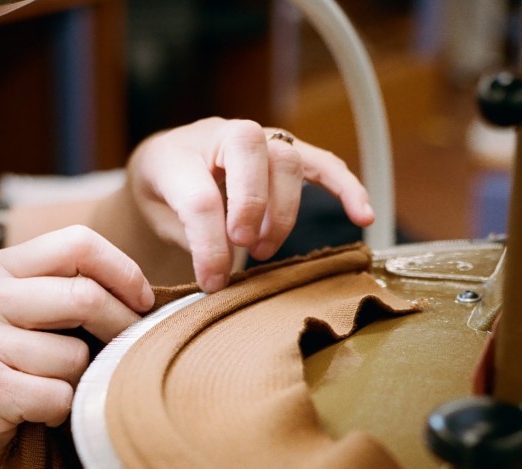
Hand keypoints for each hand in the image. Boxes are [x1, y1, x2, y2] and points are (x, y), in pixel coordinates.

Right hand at [0, 225, 152, 468]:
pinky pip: (59, 395)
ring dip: (81, 380)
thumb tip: (145, 297)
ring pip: (75, 355)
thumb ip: (62, 296)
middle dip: (122, 328)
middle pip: (86, 297)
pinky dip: (62, 411)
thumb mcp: (17, 317)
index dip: (124, 271)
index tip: (144, 302)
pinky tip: (39, 413)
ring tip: (54, 388)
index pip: (78, 242)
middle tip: (128, 353)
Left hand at [125, 117, 374, 291]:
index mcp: (176, 153)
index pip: (201, 196)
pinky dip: (346, 188)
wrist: (166, 170)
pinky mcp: (285, 155)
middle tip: (243, 246)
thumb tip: (218, 277)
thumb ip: (187, 241)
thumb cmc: (163, 198)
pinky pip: (323, 165)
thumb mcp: (158, 221)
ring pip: (288, 160)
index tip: (212, 282)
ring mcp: (257, 141)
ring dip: (283, 211)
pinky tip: (363, 216)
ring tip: (262, 251)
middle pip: (252, 151)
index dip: (210, 247)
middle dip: (252, 206)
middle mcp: (219, 134)